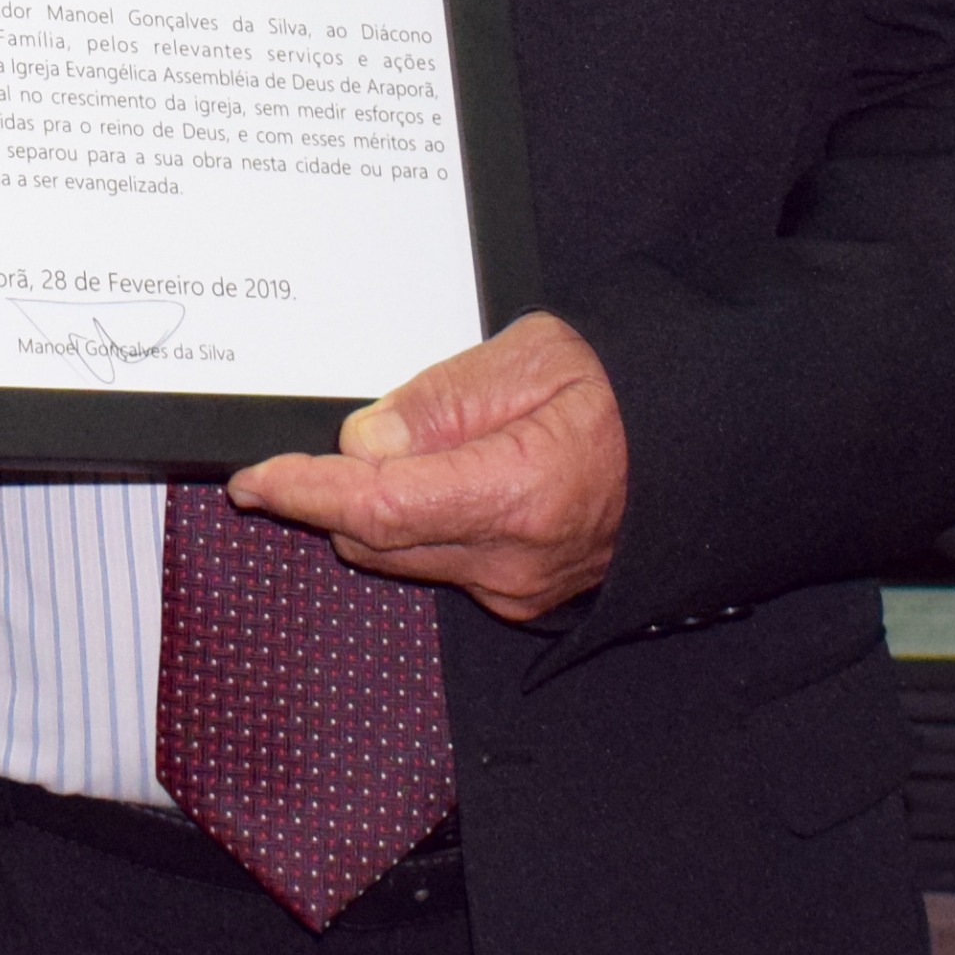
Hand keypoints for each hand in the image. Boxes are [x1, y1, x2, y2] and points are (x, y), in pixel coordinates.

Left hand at [221, 310, 626, 624]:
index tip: (254, 479)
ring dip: (372, 509)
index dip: (304, 492)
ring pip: (399, 554)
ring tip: (404, 446)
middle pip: (374, 538)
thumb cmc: (627, 392)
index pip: (377, 506)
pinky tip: (440, 476)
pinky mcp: (521, 597)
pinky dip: (414, 524)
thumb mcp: (533, 357)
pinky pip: (437, 562)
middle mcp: (515, 561)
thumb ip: (440, 401)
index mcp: (521, 495)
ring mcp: (519, 589)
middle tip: (328, 441)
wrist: (700, 446)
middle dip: (330, 493)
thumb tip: (363, 441)